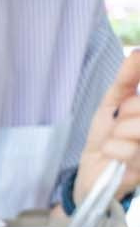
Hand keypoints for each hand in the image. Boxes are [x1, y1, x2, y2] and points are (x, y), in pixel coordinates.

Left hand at [75, 49, 139, 207]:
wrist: (91, 172)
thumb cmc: (107, 135)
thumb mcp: (114, 102)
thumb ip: (127, 79)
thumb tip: (136, 54)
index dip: (135, 95)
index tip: (124, 102)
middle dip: (128, 108)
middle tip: (121, 120)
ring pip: (135, 127)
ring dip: (118, 131)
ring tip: (117, 139)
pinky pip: (124, 149)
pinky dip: (111, 149)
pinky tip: (113, 156)